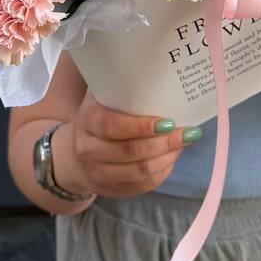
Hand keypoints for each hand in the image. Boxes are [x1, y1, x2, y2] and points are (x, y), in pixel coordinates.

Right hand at [51, 89, 200, 197]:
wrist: (72, 154)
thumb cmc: (97, 117)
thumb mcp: (100, 97)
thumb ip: (121, 84)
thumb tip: (159, 69)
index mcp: (87, 121)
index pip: (114, 126)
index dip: (142, 126)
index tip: (168, 121)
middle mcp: (88, 150)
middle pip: (131, 152)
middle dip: (164, 143)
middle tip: (187, 132)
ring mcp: (98, 174)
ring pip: (139, 172)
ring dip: (167, 158)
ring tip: (183, 143)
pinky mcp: (110, 191)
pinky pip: (142, 186)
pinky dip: (161, 173)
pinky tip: (171, 158)